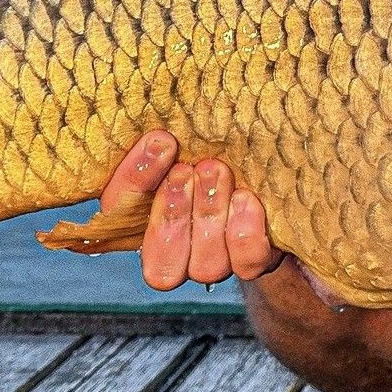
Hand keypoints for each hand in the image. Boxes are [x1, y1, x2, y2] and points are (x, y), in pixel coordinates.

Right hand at [97, 130, 285, 290]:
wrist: (272, 177)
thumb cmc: (215, 145)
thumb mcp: (187, 139)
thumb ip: (165, 140)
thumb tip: (158, 126)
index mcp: (141, 218)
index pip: (119, 211)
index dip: (135, 179)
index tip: (160, 141)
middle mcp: (175, 251)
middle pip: (160, 257)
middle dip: (172, 210)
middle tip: (187, 169)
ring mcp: (214, 262)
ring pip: (205, 265)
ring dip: (208, 213)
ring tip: (216, 171)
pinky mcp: (253, 261)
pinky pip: (247, 262)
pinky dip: (244, 232)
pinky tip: (246, 199)